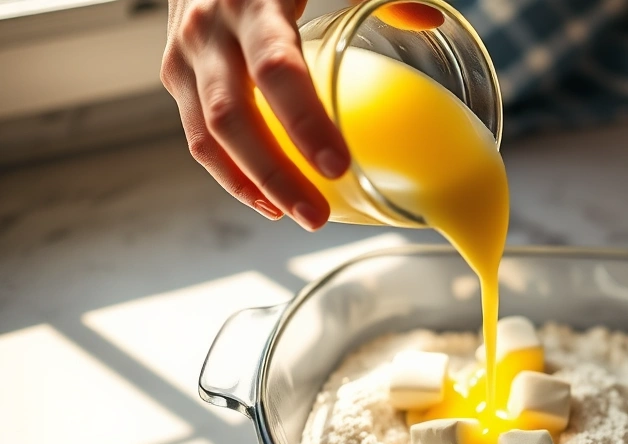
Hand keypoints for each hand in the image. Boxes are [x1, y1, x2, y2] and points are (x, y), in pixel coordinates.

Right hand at [161, 0, 345, 230]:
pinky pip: (198, 134)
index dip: (304, 122)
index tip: (338, 166)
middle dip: (275, 176)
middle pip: (232, 118)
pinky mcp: (176, 74)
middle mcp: (209, 29)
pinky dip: (230, 173)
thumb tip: (428, 22)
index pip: (276, 70)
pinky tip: (265, 199)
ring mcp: (183, 54)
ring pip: (207, 135)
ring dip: (252, 185)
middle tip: (314, 215)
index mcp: (253, 2)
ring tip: (296, 215)